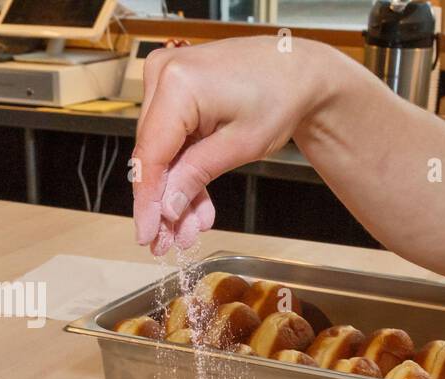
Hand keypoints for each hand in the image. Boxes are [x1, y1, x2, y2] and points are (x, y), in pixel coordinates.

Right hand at [131, 36, 337, 253]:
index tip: (147, 234)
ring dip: (177, 191)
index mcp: (177, 84)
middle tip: (170, 242)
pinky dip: (185, 169)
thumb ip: (197, 176)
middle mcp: (163, 74)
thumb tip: (166, 207)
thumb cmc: (279, 97)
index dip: (146, 201)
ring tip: (189, 229)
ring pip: (162, 149)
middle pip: (153, 153)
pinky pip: (173, 136)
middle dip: (165, 201)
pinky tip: (196, 203)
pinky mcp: (174, 87)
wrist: (297, 70)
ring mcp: (166, 77)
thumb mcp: (241, 146)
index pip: (150, 154)